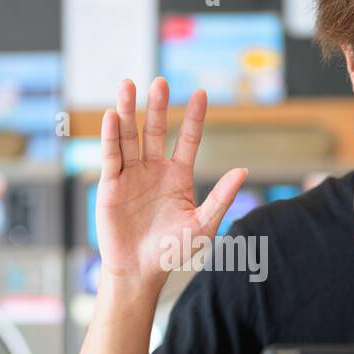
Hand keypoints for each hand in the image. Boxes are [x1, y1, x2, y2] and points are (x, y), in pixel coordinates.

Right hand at [96, 77, 246, 287]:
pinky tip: (113, 116)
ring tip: (129, 85)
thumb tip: (243, 171)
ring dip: (129, 111)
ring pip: (129, 136)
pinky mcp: (110, 184)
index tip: (200, 93)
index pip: (187, 139)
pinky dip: (110, 136)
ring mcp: (131, 174)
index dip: (193, 117)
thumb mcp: (203, 225)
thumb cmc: (172, 251)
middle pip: (154, 130)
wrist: (140, 270)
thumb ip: (221, 198)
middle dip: (156, 106)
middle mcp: (154, 169)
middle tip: (160, 82)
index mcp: (178, 176)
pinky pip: (111, 155)